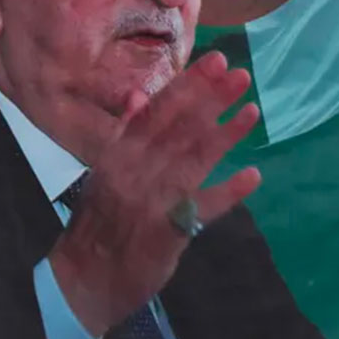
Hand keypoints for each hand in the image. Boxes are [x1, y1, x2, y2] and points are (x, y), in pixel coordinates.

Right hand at [48, 51, 262, 337]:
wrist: (85, 277)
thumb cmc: (100, 221)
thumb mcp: (104, 173)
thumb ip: (126, 137)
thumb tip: (141, 96)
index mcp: (117, 156)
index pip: (156, 113)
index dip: (188, 86)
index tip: (215, 61)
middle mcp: (133, 173)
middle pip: (178, 130)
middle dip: (212, 100)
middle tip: (241, 76)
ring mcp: (152, 202)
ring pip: (193, 161)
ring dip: (226, 136)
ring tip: (253, 113)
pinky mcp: (168, 231)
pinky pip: (202, 209)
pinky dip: (228, 192)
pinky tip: (252, 175)